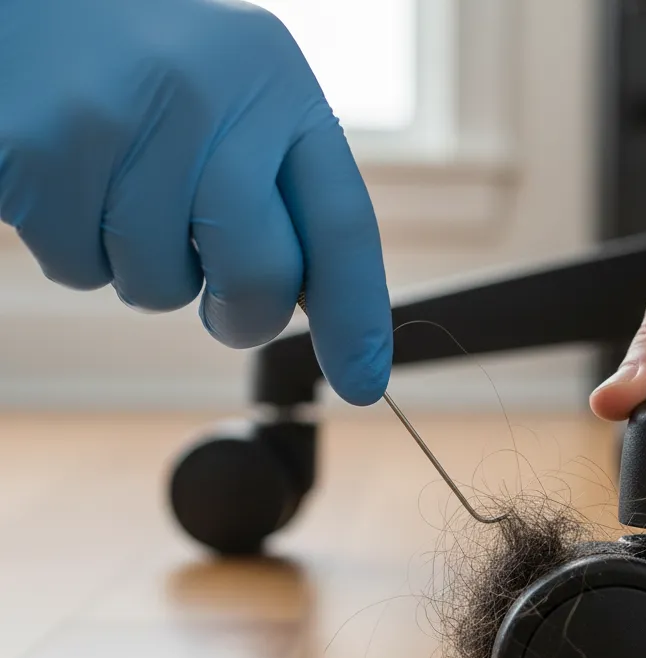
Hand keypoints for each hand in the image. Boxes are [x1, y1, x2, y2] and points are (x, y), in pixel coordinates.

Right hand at [0, 0, 390, 404]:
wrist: (15, 3)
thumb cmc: (134, 69)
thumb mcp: (230, 99)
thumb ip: (278, 187)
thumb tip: (317, 310)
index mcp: (275, 80)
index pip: (343, 223)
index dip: (357, 317)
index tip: (362, 384)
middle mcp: (212, 89)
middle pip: (263, 277)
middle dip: (242, 316)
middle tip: (219, 306)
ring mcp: (126, 116)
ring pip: (162, 287)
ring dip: (140, 269)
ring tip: (114, 188)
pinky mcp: (44, 149)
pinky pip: (81, 270)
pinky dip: (73, 251)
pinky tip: (64, 180)